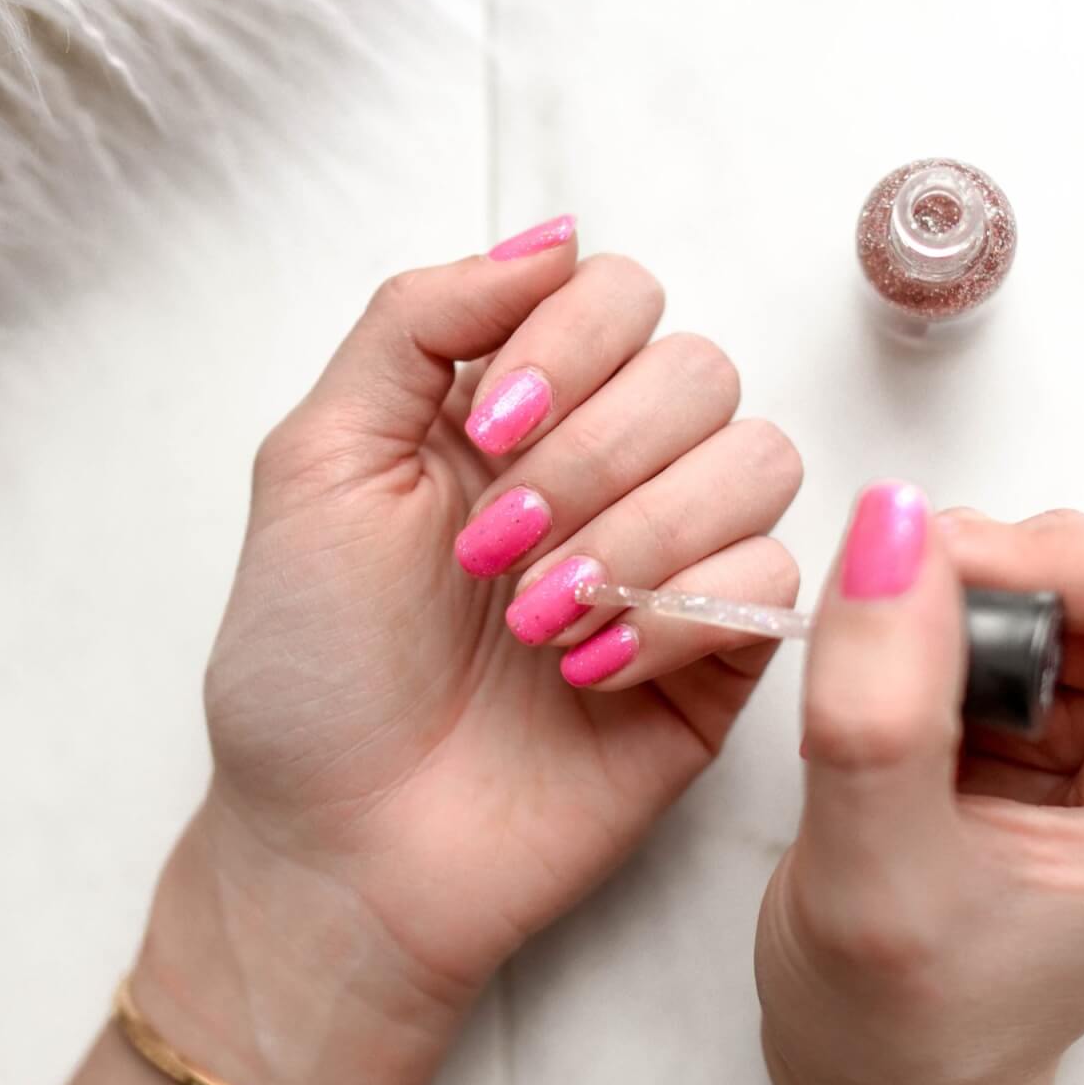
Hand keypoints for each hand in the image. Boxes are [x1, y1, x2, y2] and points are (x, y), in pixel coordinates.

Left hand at [140, 222, 801, 1084]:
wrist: (342, 850)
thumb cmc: (310, 672)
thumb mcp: (318, 463)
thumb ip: (419, 321)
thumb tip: (551, 234)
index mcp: (516, 408)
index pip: (619, 295)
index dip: (571, 345)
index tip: (486, 433)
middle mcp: (609, 469)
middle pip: (700, 369)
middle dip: (597, 454)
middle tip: (493, 552)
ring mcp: (674, 562)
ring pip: (759, 460)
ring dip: (641, 533)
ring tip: (536, 621)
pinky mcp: (720, 659)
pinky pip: (773, 582)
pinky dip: (678, 616)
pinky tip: (586, 673)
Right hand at [755, 486, 1083, 1084]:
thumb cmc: (902, 1030)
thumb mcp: (878, 877)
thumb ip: (883, 707)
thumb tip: (891, 527)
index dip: (1043, 558)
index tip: (912, 590)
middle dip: (989, 589)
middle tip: (889, 673)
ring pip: (1058, 577)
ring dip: (952, 614)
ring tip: (892, 723)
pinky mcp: (1077, 728)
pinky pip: (1009, 611)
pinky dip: (935, 636)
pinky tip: (902, 721)